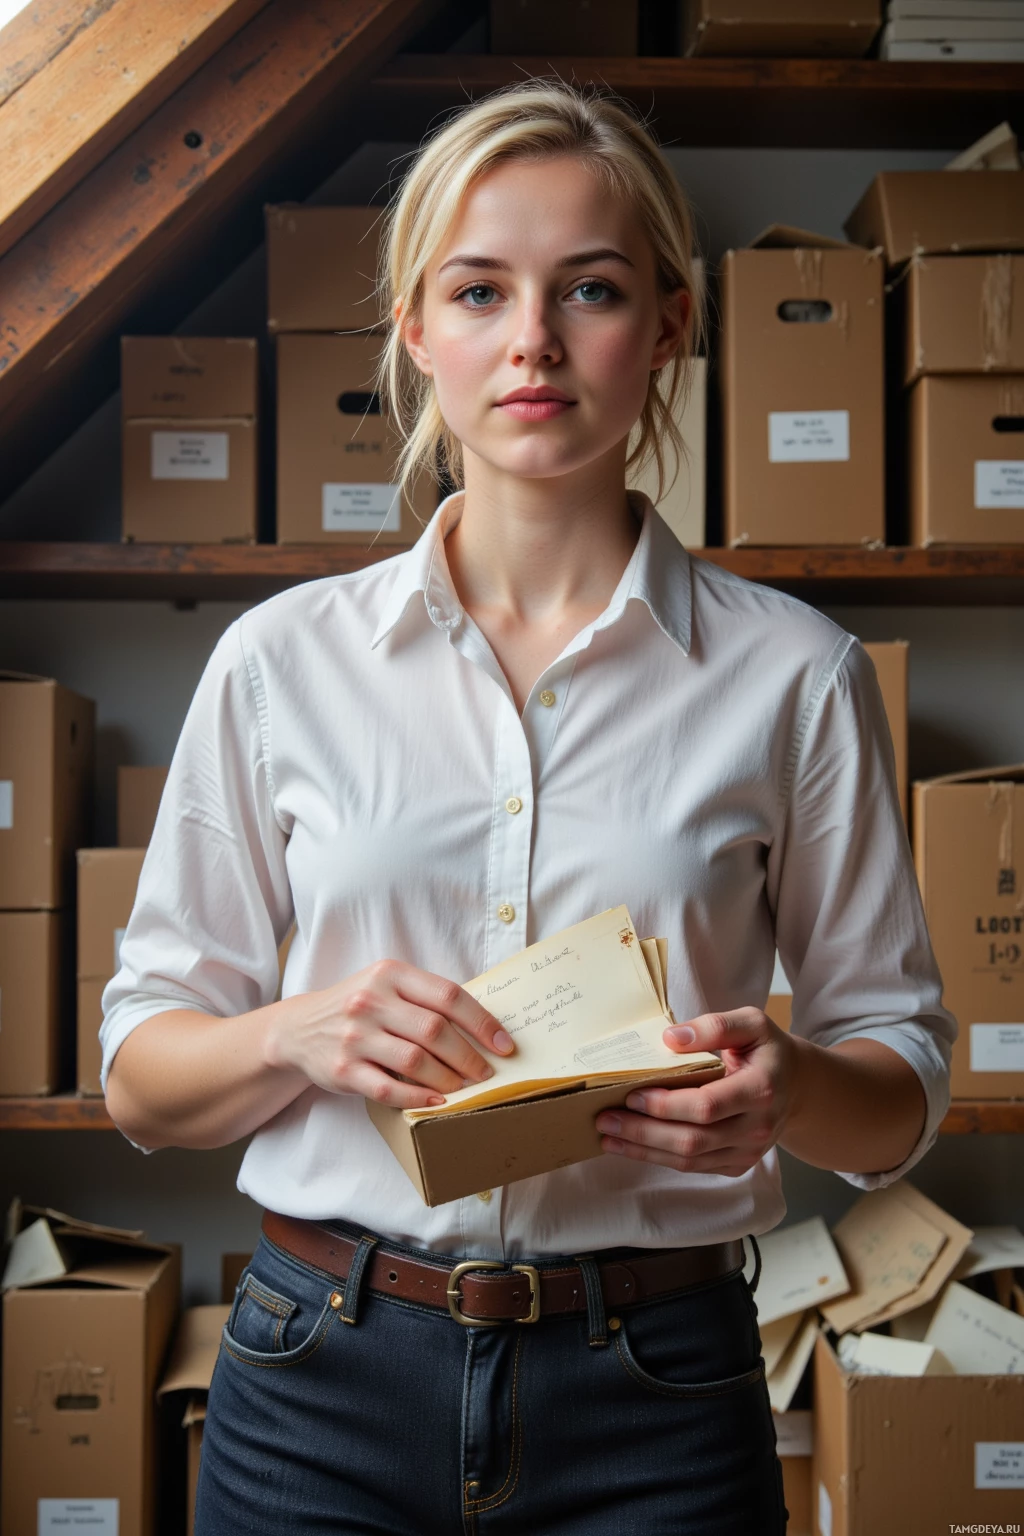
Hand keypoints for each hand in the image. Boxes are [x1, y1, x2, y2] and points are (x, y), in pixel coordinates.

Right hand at [265, 960, 514, 1109]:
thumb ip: (426, 998)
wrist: (299, 1029)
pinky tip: (436, 1101)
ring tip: (464, 1088)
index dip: (482, 1022)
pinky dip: (418, 1097)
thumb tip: (485, 1026)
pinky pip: (388, 1088)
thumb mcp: (387, 986)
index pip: (448, 996)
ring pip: (415, 1061)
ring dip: (448, 1079)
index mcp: (389, 974)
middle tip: (487, 1073)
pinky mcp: (343, 1070)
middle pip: (435, 1030)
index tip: (505, 1044)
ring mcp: (355, 1036)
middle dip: (469, 1056)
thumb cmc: (359, 1007)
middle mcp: (370, 1002)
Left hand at [594, 1008, 801, 1177]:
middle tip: (605, 1118)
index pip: (707, 1105)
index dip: (666, 1104)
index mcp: (761, 1089)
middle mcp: (756, 1127)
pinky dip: (659, 1158)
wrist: (798, 1087)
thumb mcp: (752, 1023)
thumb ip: (714, 1026)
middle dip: (643, 1132)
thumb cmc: (768, 1051)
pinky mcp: (737, 1164)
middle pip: (692, 1139)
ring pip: (689, 1159)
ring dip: (644, 1150)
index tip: (632, 1094)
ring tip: (608, 1135)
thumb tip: (670, 1038)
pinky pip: (694, 1167)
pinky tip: (632, 1146)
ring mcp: (748, 1152)